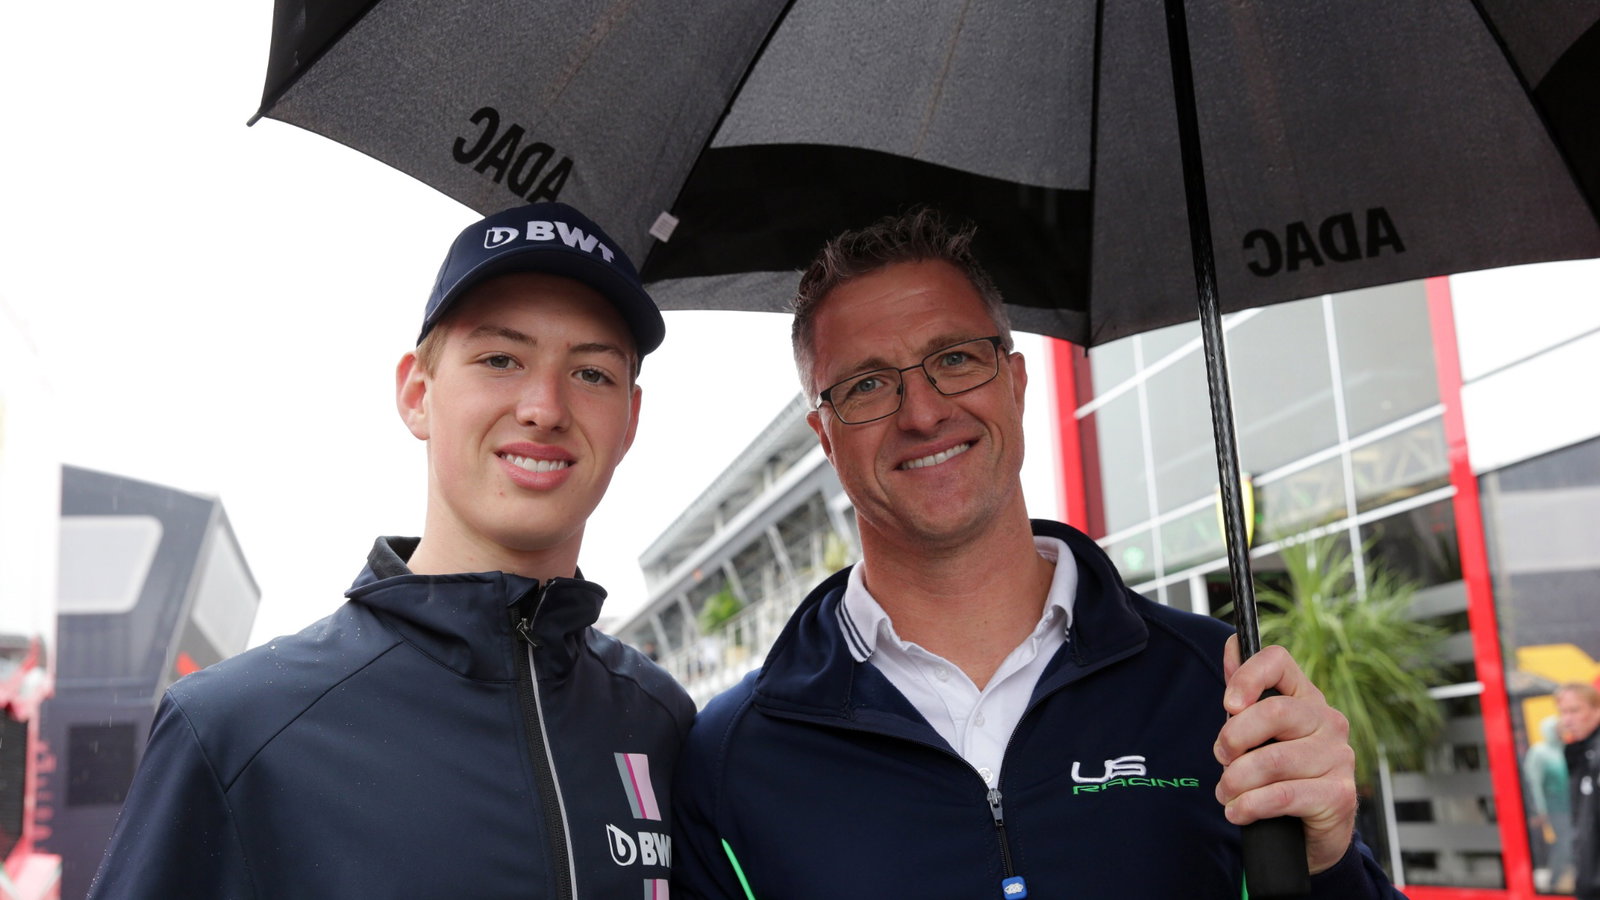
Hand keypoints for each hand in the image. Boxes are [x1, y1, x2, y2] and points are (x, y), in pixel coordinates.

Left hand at [1215, 636, 1357, 874]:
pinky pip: (1282, 795)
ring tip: (1227, 794)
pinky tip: (1238, 812)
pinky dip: (1250, 805)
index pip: (1279, 661)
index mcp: (1305, 698)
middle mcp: (1328, 721)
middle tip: (1221, 758)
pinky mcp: (1339, 794)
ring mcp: (1339, 758)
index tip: (1228, 704)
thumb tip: (1231, 646)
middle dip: (1234, 738)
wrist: (1311, 832)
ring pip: (1274, 760)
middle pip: (1274, 712)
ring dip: (1236, 781)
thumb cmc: (1282, 775)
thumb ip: (1244, 693)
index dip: (1247, 675)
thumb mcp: (1258, 733)